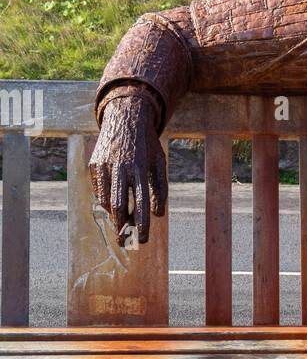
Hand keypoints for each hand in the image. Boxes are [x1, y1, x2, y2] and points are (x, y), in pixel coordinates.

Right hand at [88, 89, 166, 243]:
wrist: (126, 116)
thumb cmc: (146, 145)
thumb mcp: (159, 162)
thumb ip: (160, 188)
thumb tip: (157, 214)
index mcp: (141, 168)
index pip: (142, 203)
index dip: (142, 224)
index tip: (142, 241)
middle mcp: (122, 167)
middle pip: (120, 205)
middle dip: (122, 227)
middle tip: (125, 242)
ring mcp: (105, 165)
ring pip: (106, 200)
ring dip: (114, 216)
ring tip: (122, 226)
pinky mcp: (94, 163)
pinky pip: (98, 190)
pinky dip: (105, 202)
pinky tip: (113, 207)